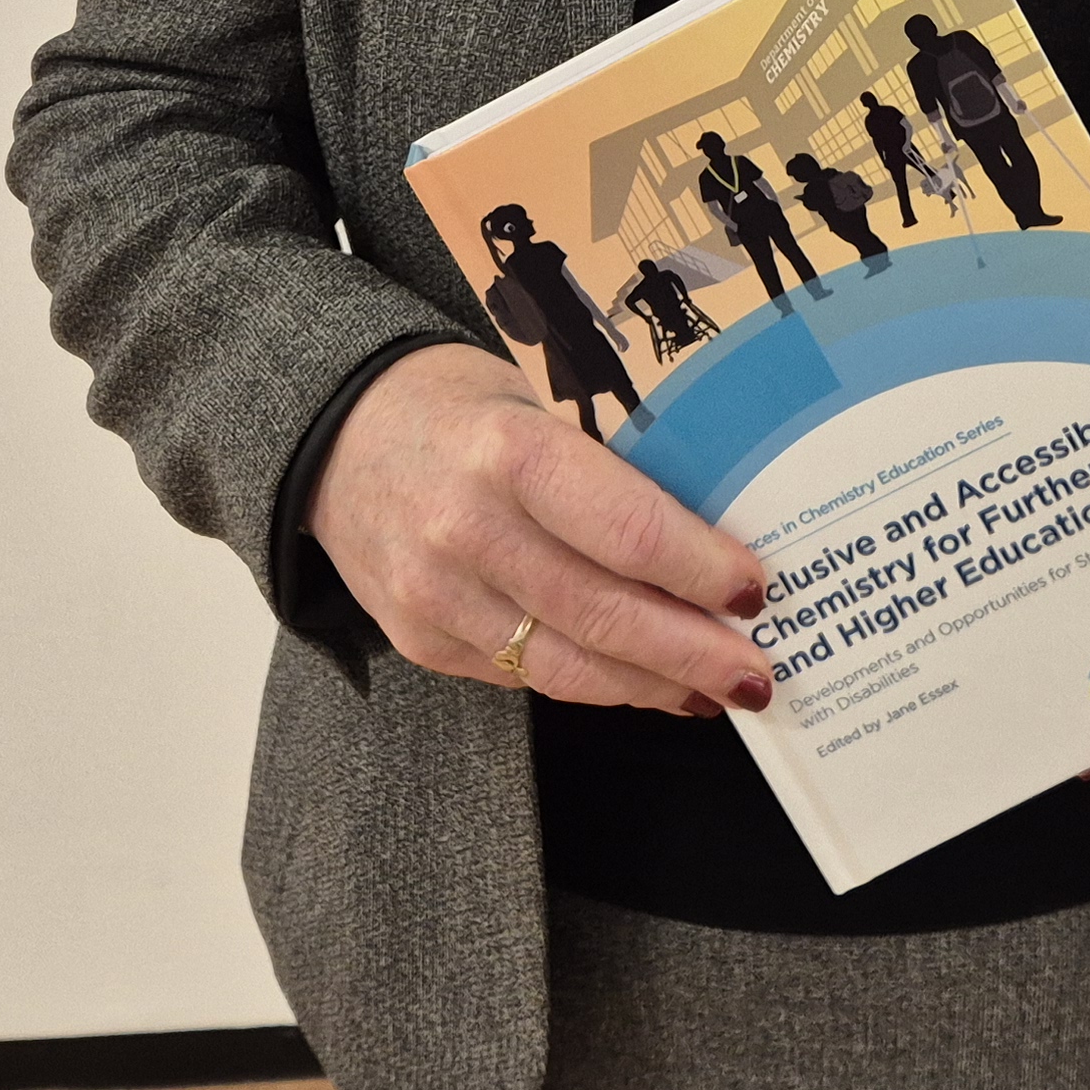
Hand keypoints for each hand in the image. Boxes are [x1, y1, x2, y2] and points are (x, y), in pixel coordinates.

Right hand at [307, 342, 775, 716]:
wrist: (333, 434)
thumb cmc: (457, 407)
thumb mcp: (535, 400)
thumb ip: (610, 466)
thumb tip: (718, 530)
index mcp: (508, 452)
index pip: (626, 529)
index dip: (699, 570)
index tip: (755, 590)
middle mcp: (466, 530)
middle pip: (605, 613)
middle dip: (693, 652)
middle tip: (756, 670)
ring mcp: (436, 596)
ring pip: (568, 666)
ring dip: (652, 686)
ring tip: (714, 689)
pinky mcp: (421, 641)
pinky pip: (525, 677)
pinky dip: (594, 683)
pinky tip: (640, 682)